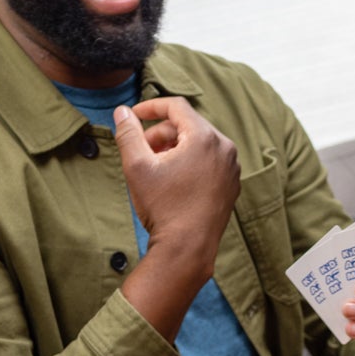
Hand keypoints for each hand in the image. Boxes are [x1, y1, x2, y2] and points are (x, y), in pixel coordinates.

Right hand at [113, 97, 237, 277]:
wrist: (187, 248)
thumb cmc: (163, 207)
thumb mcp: (137, 166)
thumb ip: (128, 133)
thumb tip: (122, 112)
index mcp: (205, 137)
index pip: (176, 106)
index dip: (151, 107)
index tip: (134, 116)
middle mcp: (225, 148)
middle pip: (188, 125)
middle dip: (160, 134)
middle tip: (141, 151)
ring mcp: (232, 168)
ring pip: (199, 144)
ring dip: (174, 148)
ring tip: (156, 168)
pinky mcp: (232, 184)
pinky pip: (209, 162)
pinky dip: (190, 163)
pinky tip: (173, 182)